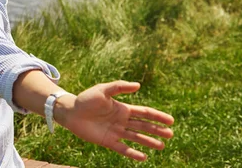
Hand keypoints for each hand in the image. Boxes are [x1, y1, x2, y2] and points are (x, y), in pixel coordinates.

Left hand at [57, 81, 173, 161]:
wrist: (71, 111)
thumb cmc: (86, 99)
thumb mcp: (102, 89)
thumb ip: (119, 86)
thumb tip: (138, 85)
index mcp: (123, 109)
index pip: (144, 113)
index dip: (157, 116)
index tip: (170, 120)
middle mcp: (122, 121)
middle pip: (143, 126)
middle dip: (157, 130)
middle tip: (170, 134)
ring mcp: (116, 132)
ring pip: (136, 138)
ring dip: (149, 142)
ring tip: (162, 146)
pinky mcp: (108, 141)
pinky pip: (123, 149)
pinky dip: (133, 154)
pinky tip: (143, 157)